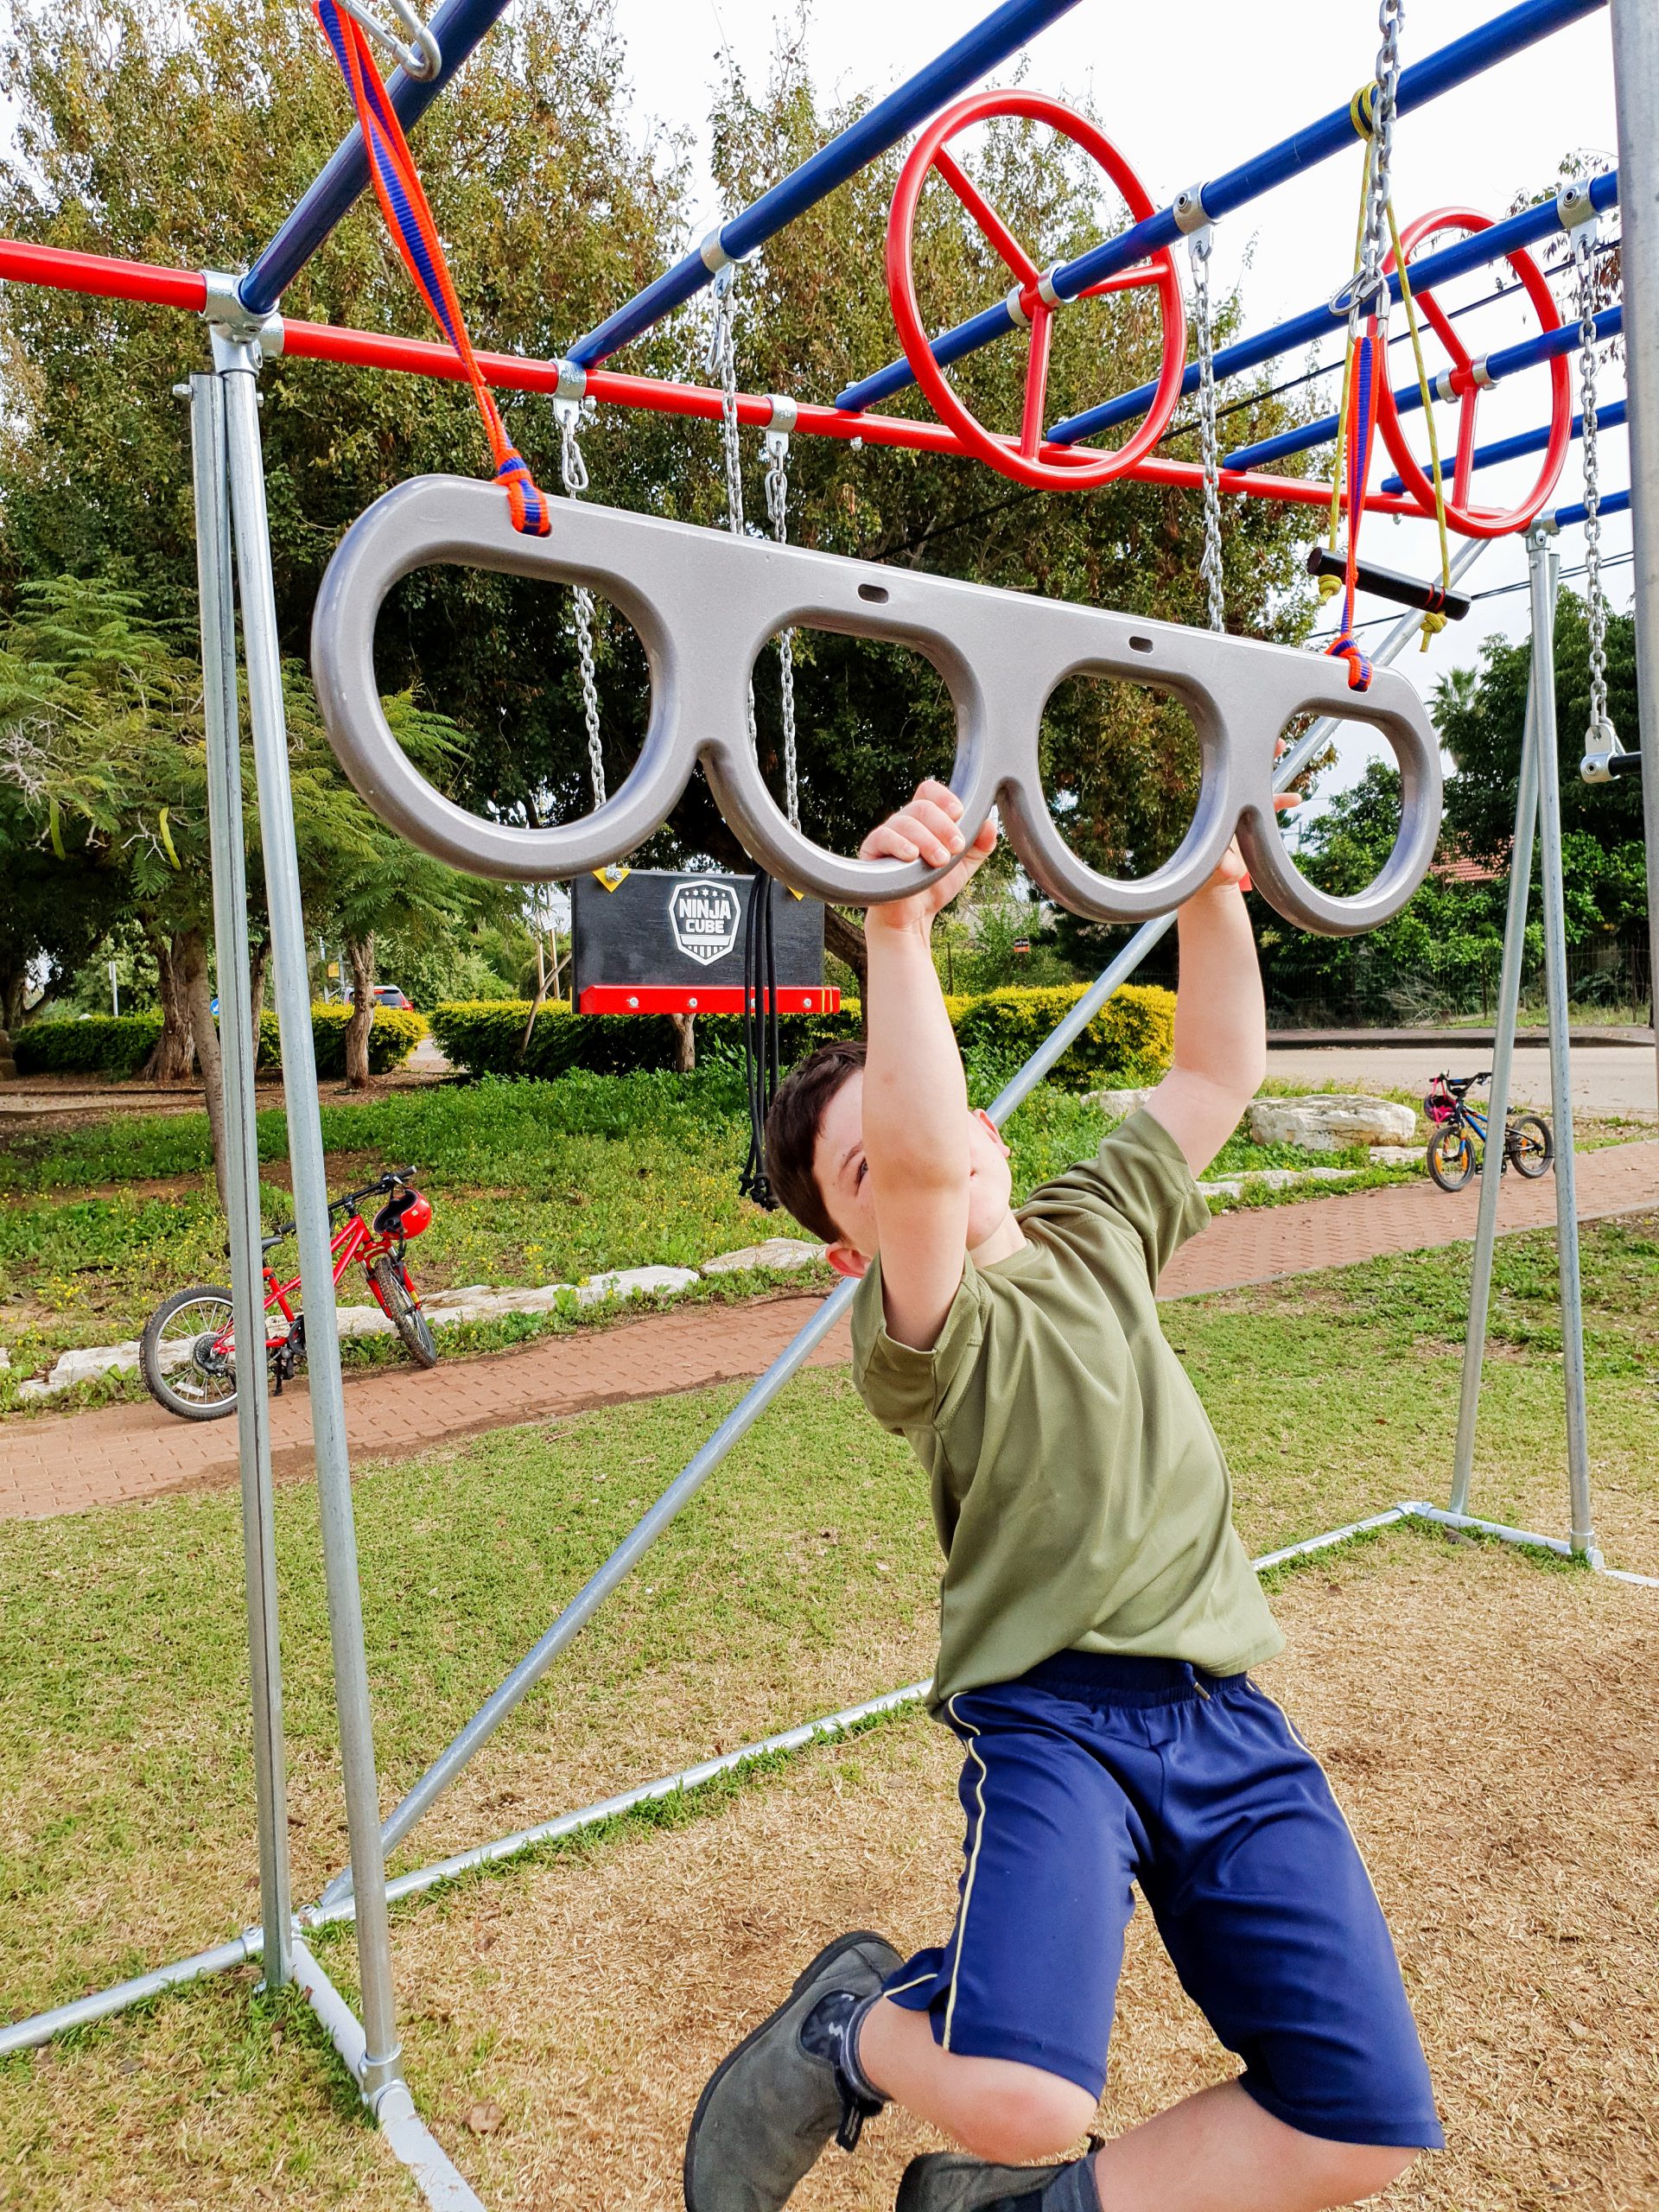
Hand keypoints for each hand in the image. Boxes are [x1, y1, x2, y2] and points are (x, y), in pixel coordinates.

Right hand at [861, 779, 997, 931]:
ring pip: (906, 822)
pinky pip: (883, 836)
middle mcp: (905, 822)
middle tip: (957, 847)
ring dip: (928, 840)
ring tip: (941, 861)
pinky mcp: (872, 850)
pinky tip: (912, 856)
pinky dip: (900, 844)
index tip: (959, 813)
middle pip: (922, 806)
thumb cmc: (935, 887)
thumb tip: (989, 825)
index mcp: (925, 820)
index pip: (929, 791)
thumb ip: (980, 845)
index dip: (944, 797)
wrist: (914, 917)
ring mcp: (887, 834)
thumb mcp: (965, 865)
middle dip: (944, 826)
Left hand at [1203, 742, 1300, 893]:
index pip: (1225, 779)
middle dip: (1252, 750)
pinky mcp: (1254, 818)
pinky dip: (1283, 799)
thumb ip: (1222, 868)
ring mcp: (1242, 808)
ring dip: (1269, 763)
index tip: (1242, 744)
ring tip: (1281, 744)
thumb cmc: (1211, 874)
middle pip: (1240, 771)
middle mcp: (1229, 804)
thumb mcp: (1217, 872)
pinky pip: (1270, 803)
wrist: (1218, 879)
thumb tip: (1227, 867)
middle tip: (1263, 733)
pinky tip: (1297, 798)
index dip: (1235, 761)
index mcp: (1219, 810)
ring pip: (1256, 780)